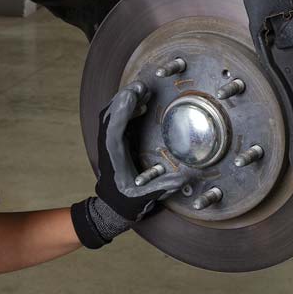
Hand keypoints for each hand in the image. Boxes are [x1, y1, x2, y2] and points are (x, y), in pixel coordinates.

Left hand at [71, 81, 189, 248]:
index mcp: (113, 157)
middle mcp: (108, 147)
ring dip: (124, 100)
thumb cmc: (127, 203)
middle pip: (110, 115)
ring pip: (111, 114)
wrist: (112, 208)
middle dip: (124, 98)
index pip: (114, 129)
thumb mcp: (146, 197)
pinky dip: (127, 107)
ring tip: (142, 89)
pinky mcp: (115, 141)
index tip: (132, 96)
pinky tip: (141, 103)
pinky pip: (117, 118)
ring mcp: (109, 142)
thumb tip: (185, 177)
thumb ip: (164, 187)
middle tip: (141, 85)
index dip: (122, 111)